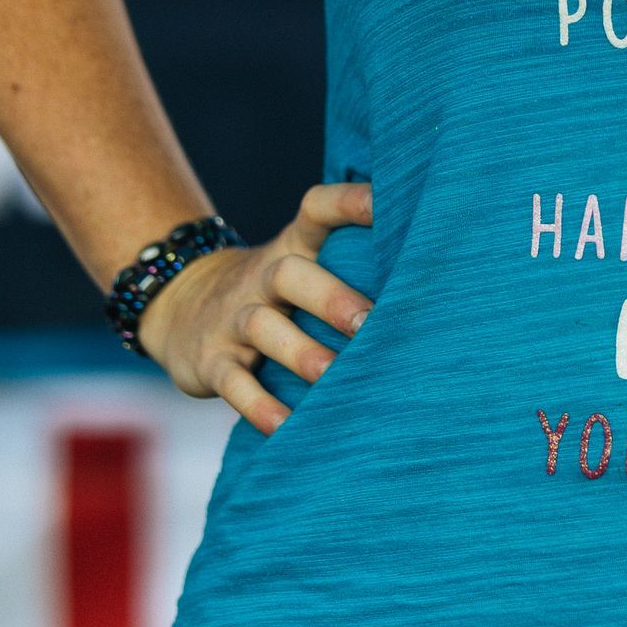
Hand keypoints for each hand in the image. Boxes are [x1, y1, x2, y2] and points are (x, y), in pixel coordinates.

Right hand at [137, 182, 374, 436]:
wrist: (181, 311)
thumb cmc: (278, 293)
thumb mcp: (302, 264)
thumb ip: (354, 262)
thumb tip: (445, 271)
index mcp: (294, 245)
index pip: (317, 208)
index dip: (351, 201)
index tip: (392, 199)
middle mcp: (264, 276)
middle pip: (291, 273)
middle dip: (331, 297)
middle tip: (370, 322)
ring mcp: (234, 318)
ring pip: (262, 327)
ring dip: (301, 353)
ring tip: (334, 378)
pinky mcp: (211, 362)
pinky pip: (234, 383)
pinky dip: (260, 407)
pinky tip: (289, 427)